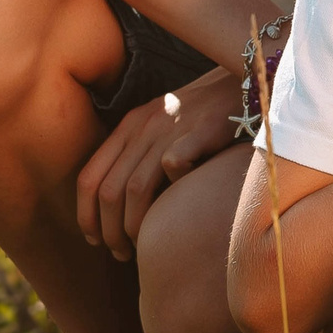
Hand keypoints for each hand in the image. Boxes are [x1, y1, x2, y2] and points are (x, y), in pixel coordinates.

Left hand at [77, 66, 243, 257]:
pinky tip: (181, 210)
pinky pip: (175, 165)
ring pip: (135, 188)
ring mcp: (172, 126)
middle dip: (108, 230)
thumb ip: (140, 154)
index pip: (89, 177)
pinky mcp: (202, 128)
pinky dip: (173, 192)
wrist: (245, 79)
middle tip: (121, 253)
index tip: (94, 240)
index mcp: (130, 126)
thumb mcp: (163, 126)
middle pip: (108, 190)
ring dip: (134, 226)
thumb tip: (117, 205)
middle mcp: (144, 125)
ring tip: (141, 247)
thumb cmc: (205, 114)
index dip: (86, 215)